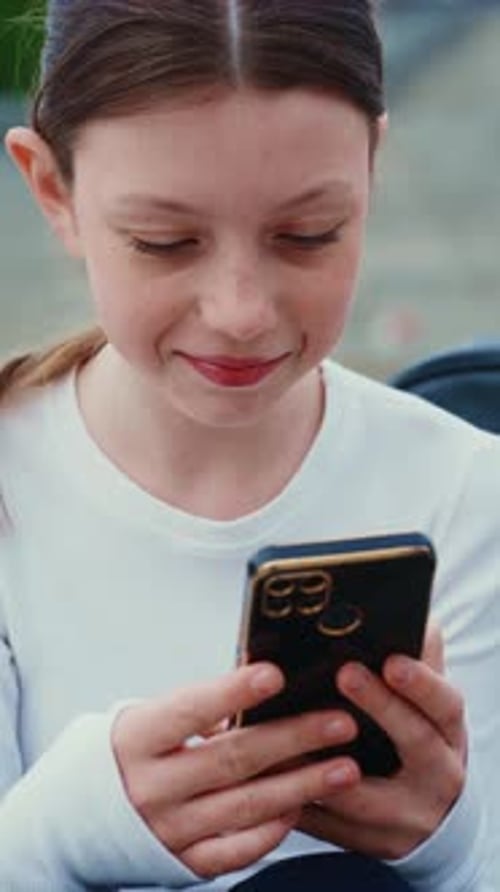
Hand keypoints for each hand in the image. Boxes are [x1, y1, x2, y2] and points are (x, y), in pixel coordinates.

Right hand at [111, 663, 356, 878]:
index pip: (191, 710)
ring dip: (302, 785)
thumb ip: (201, 709)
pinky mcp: (185, 862)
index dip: (234, 692)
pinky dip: (273, 829)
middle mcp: (152, 786)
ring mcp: (169, 829)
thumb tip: (264, 685)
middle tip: (340, 723)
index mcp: (138, 739)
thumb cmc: (135, 750)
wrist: (86, 815)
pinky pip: (238, 849)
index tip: (276, 675)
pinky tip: (304, 807)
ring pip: (246, 805)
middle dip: (293, 739)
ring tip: (345, 767)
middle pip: (232, 759)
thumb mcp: (152, 719)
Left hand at [298, 624, 466, 859]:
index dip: (421, 684)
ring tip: (292, 731)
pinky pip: (329, 825)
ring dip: (325, 763)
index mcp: (448, 733)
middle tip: (345, 673)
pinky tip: (271, 772)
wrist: (431, 814)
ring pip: (363, 796)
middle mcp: (437, 777)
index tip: (392, 659)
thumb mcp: (427, 704)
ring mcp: (406, 818)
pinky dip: (299, 799)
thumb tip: (413, 618)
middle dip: (380, 707)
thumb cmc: (419, 738)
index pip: (445, 706)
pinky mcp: (370, 845)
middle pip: (415, 742)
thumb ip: (421, 660)